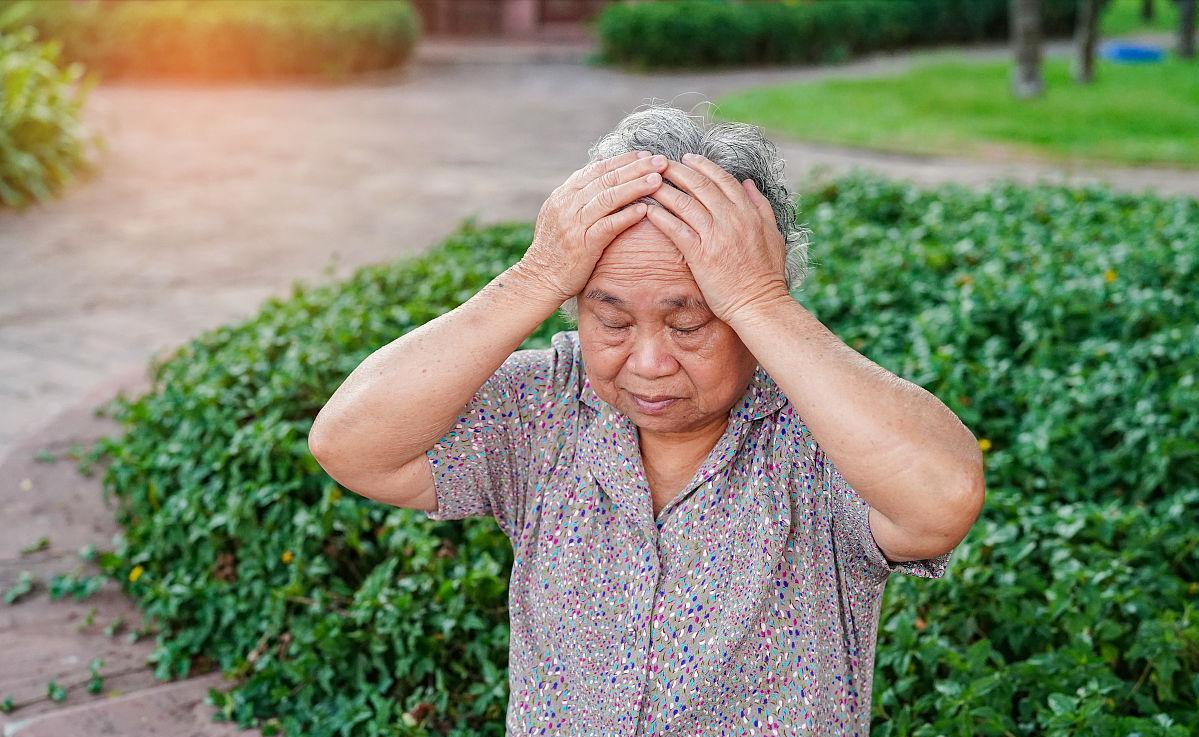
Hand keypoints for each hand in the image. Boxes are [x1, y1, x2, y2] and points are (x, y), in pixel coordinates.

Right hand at [518, 151, 669, 302]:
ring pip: (608, 198)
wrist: (540, 277)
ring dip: (635, 187)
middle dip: (635, 168)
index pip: (597, 169)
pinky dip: (626, 216)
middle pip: (606, 179)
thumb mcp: (561, 211)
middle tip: (660, 161)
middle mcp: (568, 204)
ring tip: (657, 180)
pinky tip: (644, 210)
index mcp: (565, 194)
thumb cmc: (557, 246)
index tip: (646, 155)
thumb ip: (581, 190)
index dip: (623, 160)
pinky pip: (607, 226)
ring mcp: (574, 224)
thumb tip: (601, 161)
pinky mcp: (582, 245)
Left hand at [643, 153, 789, 323]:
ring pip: (684, 202)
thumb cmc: (767, 275)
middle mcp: (732, 219)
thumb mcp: (774, 234)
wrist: (760, 305)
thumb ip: (761, 206)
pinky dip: (660, 216)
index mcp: (749, 212)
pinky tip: (648, 209)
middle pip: (699, 185)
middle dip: (677, 170)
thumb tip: (748, 183)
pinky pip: (675, 228)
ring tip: (647, 181)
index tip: (687, 158)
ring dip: (663, 188)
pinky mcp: (700, 254)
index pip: (722, 179)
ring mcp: (715, 236)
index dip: (703, 165)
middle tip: (659, 163)